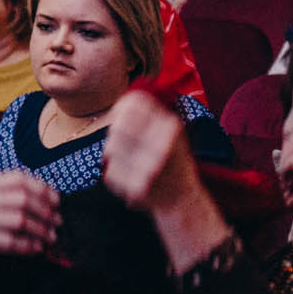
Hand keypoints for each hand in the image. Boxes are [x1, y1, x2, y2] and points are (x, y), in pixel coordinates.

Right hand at [0, 171, 60, 275]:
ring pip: (19, 221)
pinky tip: (36, 247)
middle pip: (22, 200)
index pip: (19, 179)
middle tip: (56, 222)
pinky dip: (28, 245)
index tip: (56, 201)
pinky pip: (10, 241)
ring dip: (40, 230)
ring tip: (50, 237)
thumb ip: (11, 194)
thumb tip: (50, 197)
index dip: (42, 189)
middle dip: (45, 212)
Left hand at [101, 92, 203, 216]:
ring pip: (110, 147)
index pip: (134, 103)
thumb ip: (154, 112)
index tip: (119, 113)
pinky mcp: (136, 188)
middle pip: (118, 126)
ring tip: (126, 156)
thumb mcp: (173, 131)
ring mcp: (149, 169)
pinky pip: (110, 170)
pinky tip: (129, 174)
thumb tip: (128, 95)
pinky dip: (115, 170)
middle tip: (120, 137)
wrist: (182, 198)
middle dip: (115, 130)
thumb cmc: (174, 160)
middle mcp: (162, 147)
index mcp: (172, 128)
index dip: (121, 107)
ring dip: (112, 150)